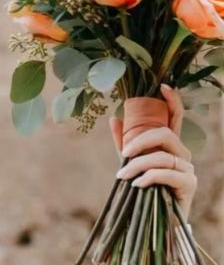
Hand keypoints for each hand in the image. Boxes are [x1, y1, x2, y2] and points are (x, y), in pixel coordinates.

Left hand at [109, 84, 195, 217]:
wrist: (153, 217)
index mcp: (169, 144)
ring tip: (123, 176)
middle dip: (141, 141)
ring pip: (163, 157)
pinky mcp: (189, 184)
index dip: (173, 100)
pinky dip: (149, 177)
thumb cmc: (144, 186)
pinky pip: (168, 174)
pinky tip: (137, 184)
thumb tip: (114, 117)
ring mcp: (188, 168)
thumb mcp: (131, 161)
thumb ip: (124, 141)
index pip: (175, 117)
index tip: (164, 86)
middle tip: (124, 153)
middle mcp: (182, 152)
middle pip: (165, 134)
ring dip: (139, 165)